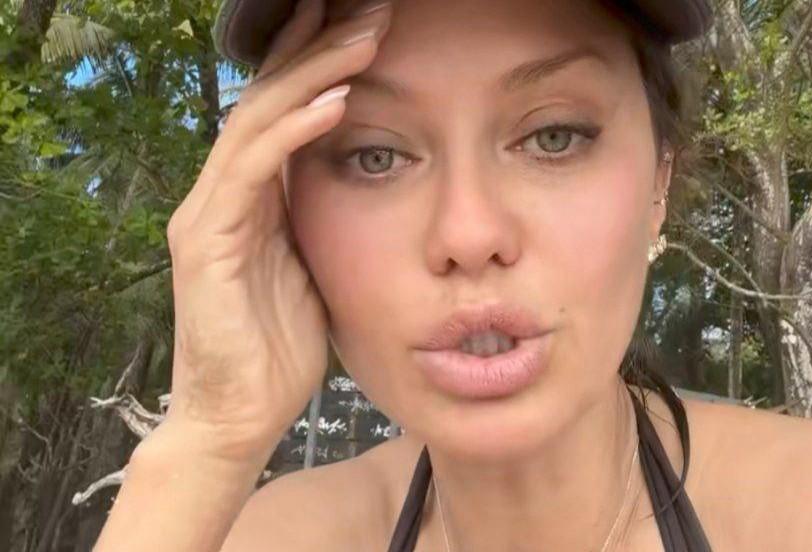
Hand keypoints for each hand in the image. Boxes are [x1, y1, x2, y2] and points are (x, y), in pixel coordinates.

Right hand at [159, 0, 392, 467]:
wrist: (240, 415)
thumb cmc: (281, 349)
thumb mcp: (314, 269)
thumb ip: (317, 221)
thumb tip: (352, 180)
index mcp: (250, 200)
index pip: (282, 113)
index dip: (318, 64)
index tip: (365, 28)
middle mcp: (222, 195)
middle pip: (267, 100)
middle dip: (318, 49)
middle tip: (372, 10)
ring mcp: (208, 214)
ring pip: (257, 121)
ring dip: (312, 74)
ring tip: (363, 36)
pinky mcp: (207, 242)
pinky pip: (253, 171)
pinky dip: (294, 131)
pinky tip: (335, 101)